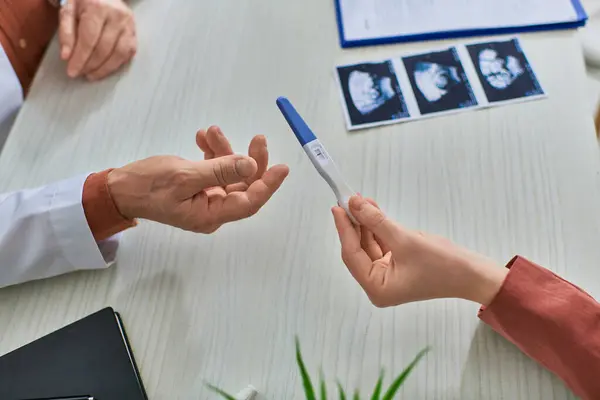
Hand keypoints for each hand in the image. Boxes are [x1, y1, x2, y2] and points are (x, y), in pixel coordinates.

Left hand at [59, 0, 136, 80]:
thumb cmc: (83, 2)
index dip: (80, 58)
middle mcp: (117, 16)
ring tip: (91, 75)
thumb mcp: (68, 11)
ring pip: (119, 54)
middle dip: (90, 65)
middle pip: (104, 49)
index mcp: (98, 8)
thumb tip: (66, 57)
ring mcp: (129, 26)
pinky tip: (104, 68)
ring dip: (104, 69)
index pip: (89, 39)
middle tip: (80, 73)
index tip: (72, 72)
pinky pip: (127, 54)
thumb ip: (66, 32)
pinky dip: (116, 64)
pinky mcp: (134, 34)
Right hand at [107, 126, 288, 232]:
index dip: (267, 185)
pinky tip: (202, 137)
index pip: (249, 201)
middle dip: (250, 161)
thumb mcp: (184, 175)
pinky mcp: (198, 186)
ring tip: (211, 130)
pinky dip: (212, 152)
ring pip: (229, 173)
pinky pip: (214, 169)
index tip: (282, 167)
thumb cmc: (146, 185)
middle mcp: (212, 210)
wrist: (119, 188)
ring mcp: (205, 198)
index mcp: (210, 215)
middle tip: (257, 138)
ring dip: (225, 150)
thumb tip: (251, 165)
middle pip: (243, 185)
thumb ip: (219, 170)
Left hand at [332, 196, 507, 306]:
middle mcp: (379, 285)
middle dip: (354, 224)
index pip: (352, 254)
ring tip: (362, 200)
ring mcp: (388, 276)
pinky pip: (381, 244)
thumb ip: (376, 221)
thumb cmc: (444, 265)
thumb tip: (355, 204)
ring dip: (366, 223)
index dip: (343, 228)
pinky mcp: (398, 266)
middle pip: (358, 249)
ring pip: (369, 245)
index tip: (337, 207)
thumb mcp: (405, 239)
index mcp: (376, 288)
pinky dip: (378, 228)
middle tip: (348, 200)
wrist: (474, 274)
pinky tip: (373, 211)